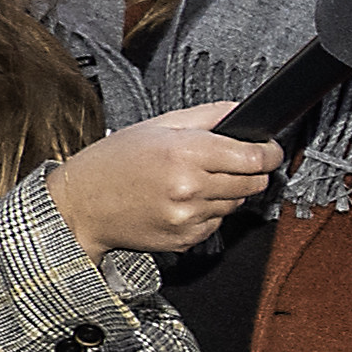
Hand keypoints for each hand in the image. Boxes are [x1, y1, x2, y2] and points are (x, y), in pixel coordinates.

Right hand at [45, 109, 279, 261]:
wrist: (82, 206)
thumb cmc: (114, 162)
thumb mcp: (158, 124)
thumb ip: (208, 116)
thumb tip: (244, 111)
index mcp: (185, 152)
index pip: (254, 157)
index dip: (269, 152)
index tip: (270, 149)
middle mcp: (190, 188)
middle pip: (253, 183)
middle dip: (251, 171)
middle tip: (232, 163)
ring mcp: (189, 218)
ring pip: (236, 204)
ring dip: (227, 192)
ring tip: (195, 180)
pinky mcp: (186, 239)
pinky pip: (217, 223)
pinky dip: (209, 212)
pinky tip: (184, 201)